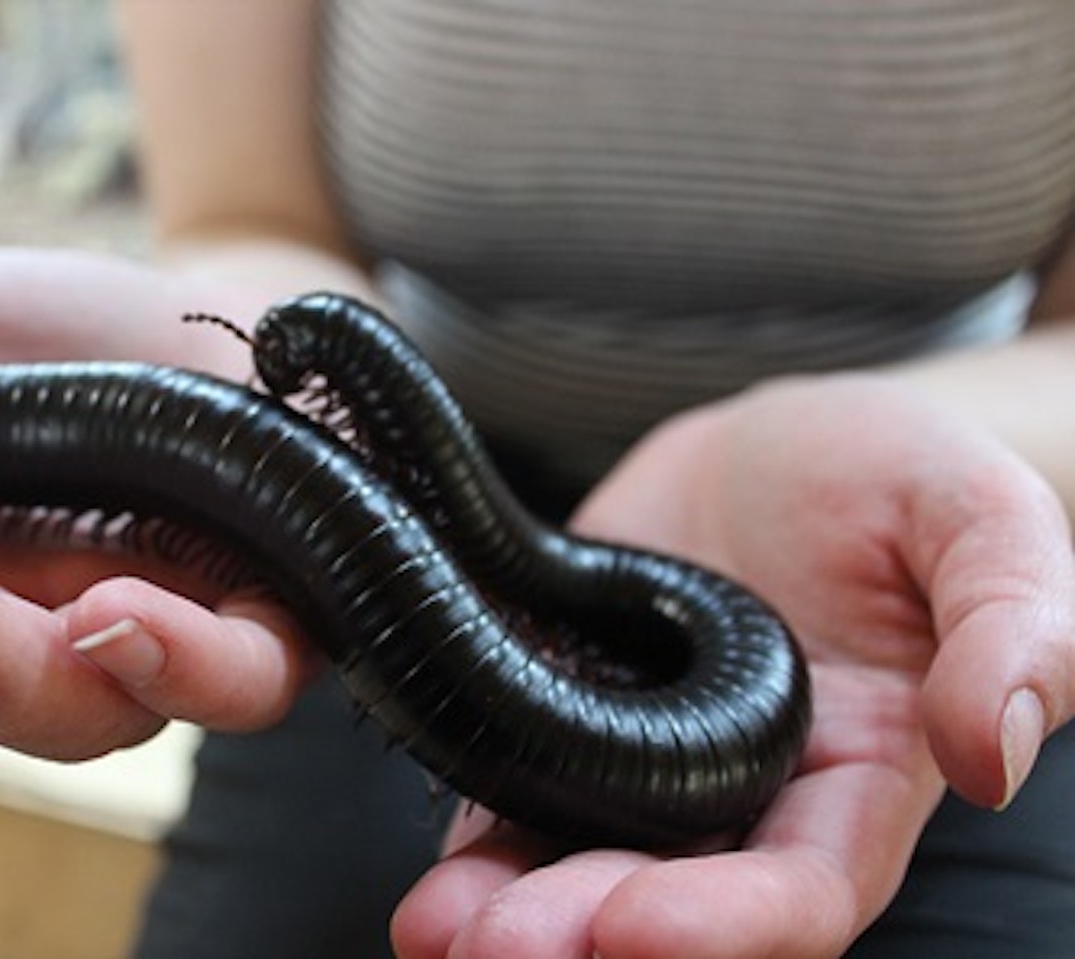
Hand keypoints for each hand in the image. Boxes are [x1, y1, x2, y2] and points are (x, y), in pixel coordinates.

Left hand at [392, 373, 1074, 957]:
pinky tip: (426, 887)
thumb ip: (1012, 623)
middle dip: (585, 934)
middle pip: (671, 901)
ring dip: (508, 914)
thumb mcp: (974, 513)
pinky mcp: (564, 717)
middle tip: (504, 946)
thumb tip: (993, 751)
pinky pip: (512, 801)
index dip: (725, 923)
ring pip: (577, 869)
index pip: (802, 886)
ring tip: (437, 933)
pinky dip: (469, 853)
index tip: (632, 926)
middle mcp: (747, 797)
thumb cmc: (888, 474)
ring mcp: (643, 765)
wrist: (768, 445)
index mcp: (857, 775)